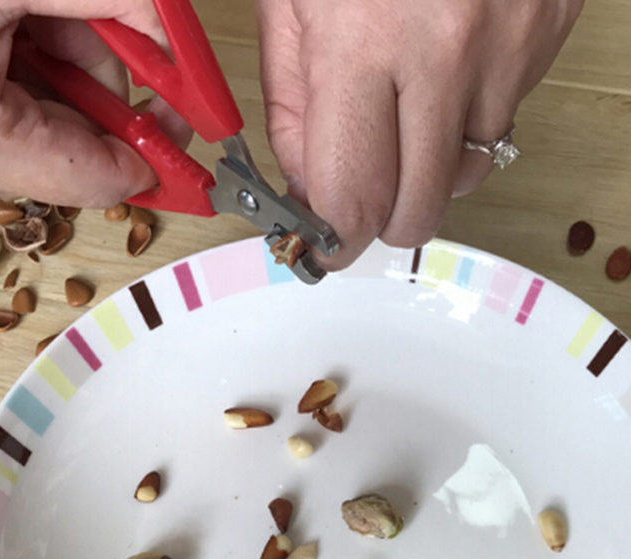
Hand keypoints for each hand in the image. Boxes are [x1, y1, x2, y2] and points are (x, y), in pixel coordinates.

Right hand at [0, 0, 189, 206]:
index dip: (146, 152)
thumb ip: (107, 4)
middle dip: (96, 95)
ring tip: (19, 14)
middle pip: (64, 160)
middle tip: (103, 27)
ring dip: (53, 81)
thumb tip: (173, 41)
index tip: (183, 133)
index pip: (91, 177)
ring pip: (30, 144)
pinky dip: (16, 87)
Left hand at [256, 0, 583, 267]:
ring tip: (406, 105)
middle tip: (363, 192)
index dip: (334, 241)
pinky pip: (503, 120)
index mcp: (362, 44)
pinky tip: (448, 63)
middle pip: (419, 213)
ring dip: (429, 164)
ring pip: (466, 174)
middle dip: (383, 218)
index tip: (323, 246)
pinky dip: (468, 115)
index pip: (354, 199)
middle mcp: (445, 56)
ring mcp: (507, 47)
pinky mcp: (546, 35)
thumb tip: (309, 187)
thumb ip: (291, 106)